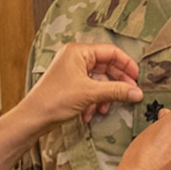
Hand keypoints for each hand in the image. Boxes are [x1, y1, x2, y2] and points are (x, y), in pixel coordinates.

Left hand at [26, 42, 142, 128]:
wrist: (33, 117)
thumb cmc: (54, 100)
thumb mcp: (90, 93)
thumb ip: (116, 91)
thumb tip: (137, 92)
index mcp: (78, 52)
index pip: (111, 52)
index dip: (126, 64)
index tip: (137, 78)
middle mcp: (75, 58)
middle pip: (106, 67)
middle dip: (117, 83)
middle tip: (130, 94)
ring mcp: (73, 71)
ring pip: (99, 81)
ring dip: (105, 96)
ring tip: (105, 109)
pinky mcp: (71, 85)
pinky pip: (91, 90)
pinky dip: (94, 102)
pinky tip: (90, 114)